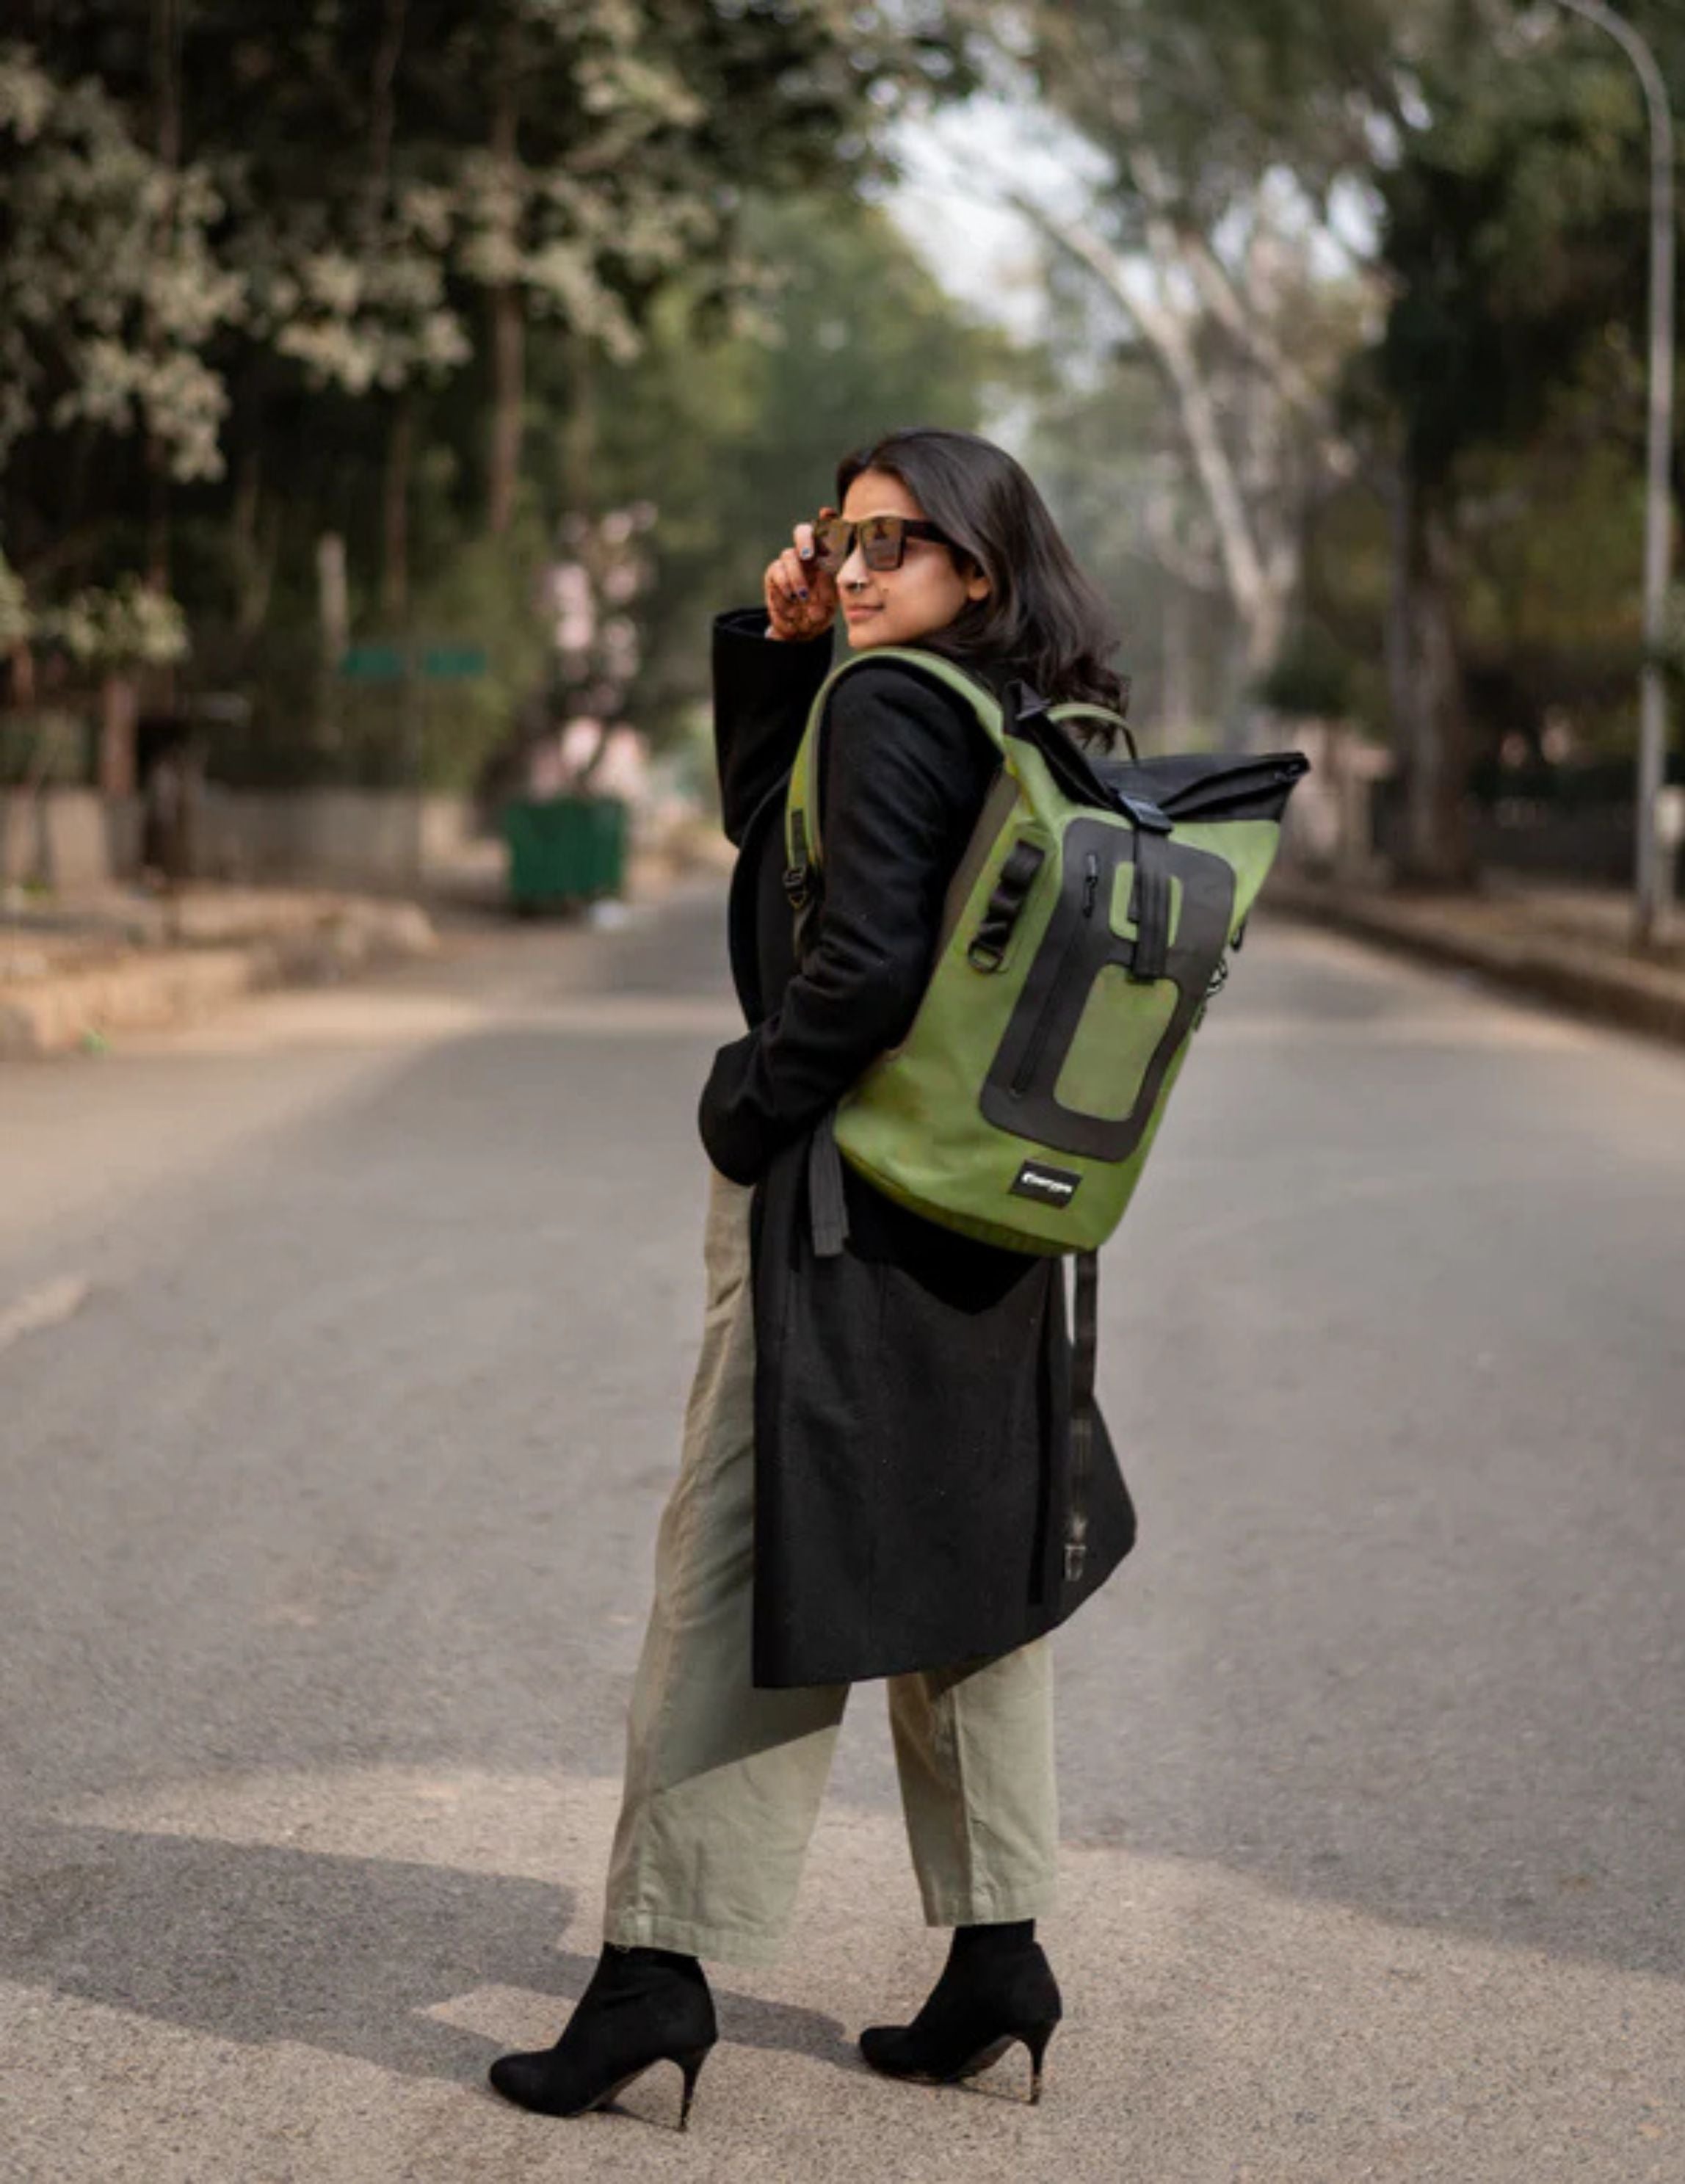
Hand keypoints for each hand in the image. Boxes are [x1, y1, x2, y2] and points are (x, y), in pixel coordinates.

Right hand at [764, 508, 838, 640]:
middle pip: (802, 532)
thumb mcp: (834, 597)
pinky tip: (792, 600)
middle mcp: (807, 554)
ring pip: (788, 555)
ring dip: (796, 576)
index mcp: (825, 554)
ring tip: (803, 597)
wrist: (802, 628)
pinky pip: (776, 572)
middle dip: (805, 539)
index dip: (827, 519)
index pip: (827, 531)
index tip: (826, 513)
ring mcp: (789, 562)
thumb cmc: (823, 608)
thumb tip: (828, 571)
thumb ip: (833, 582)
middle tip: (808, 555)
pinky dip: (784, 587)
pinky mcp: (774, 573)